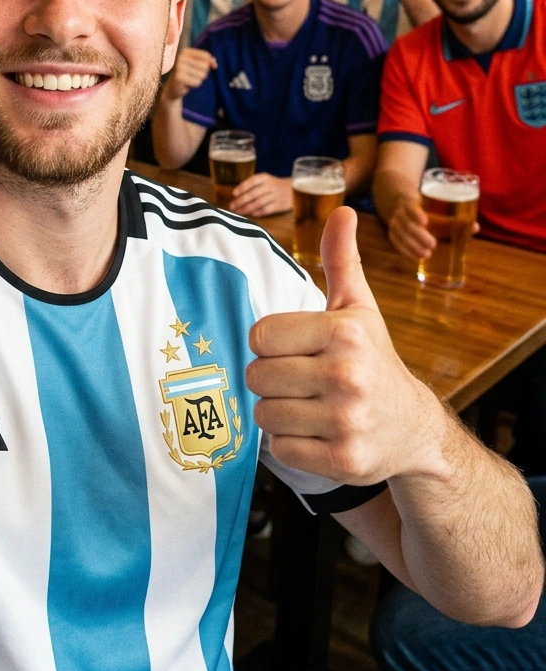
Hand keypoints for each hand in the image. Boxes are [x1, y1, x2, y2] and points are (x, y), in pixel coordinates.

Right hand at [162, 47, 217, 100]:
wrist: (173, 88)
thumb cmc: (187, 74)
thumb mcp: (197, 65)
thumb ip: (208, 61)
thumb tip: (214, 64)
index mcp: (185, 51)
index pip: (206, 55)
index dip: (210, 63)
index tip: (206, 67)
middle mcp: (180, 57)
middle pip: (205, 65)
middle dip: (202, 73)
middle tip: (192, 75)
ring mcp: (178, 67)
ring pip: (202, 75)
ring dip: (198, 79)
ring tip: (189, 79)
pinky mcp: (179, 77)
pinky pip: (197, 82)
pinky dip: (194, 85)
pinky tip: (187, 84)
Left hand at [228, 173, 291, 216]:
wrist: (293, 189)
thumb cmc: (274, 185)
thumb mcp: (265, 180)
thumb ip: (252, 185)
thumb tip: (236, 194)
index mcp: (264, 178)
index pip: (252, 181)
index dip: (242, 187)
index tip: (234, 194)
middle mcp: (270, 186)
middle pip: (253, 194)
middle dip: (241, 201)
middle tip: (232, 206)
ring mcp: (275, 196)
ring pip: (258, 203)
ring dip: (246, 208)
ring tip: (238, 212)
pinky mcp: (279, 205)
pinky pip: (266, 210)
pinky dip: (257, 213)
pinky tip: (250, 215)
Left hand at [247, 206, 436, 484]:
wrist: (413, 428)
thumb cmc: (372, 359)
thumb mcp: (358, 309)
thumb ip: (341, 260)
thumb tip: (342, 210)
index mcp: (344, 332)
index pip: (259, 336)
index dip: (269, 344)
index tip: (295, 349)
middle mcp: (348, 375)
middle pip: (256, 376)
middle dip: (272, 379)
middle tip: (304, 381)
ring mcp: (347, 421)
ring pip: (264, 413)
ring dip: (279, 412)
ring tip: (311, 406)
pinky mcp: (344, 460)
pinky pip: (280, 449)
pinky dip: (291, 444)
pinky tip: (319, 433)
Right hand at [387, 196, 478, 261]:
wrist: (404, 209)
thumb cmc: (427, 212)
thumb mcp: (438, 212)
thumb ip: (455, 220)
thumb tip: (475, 227)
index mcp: (411, 204)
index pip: (410, 207)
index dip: (416, 213)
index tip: (425, 221)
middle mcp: (400, 214)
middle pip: (406, 225)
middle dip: (418, 236)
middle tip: (433, 244)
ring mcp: (394, 225)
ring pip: (400, 236)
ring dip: (412, 246)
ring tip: (426, 255)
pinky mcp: (393, 236)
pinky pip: (396, 244)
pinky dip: (406, 252)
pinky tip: (417, 259)